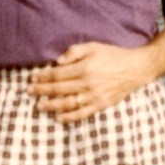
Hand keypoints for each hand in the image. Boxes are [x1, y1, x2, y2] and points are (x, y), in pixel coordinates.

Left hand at [28, 42, 152, 123]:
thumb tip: (58, 61)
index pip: (58, 74)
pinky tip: (58, 118)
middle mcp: (88, 83)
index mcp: (85, 68)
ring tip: (39, 106)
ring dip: (51, 105)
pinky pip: (82, 113)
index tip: (32, 79)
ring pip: (68, 103)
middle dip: (42, 91)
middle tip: (29, 92)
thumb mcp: (94, 46)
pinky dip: (69, 117)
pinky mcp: (101, 104)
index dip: (43, 77)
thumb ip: (75, 51)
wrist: (135, 68)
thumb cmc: (113, 55)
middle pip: (60, 89)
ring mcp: (94, 96)